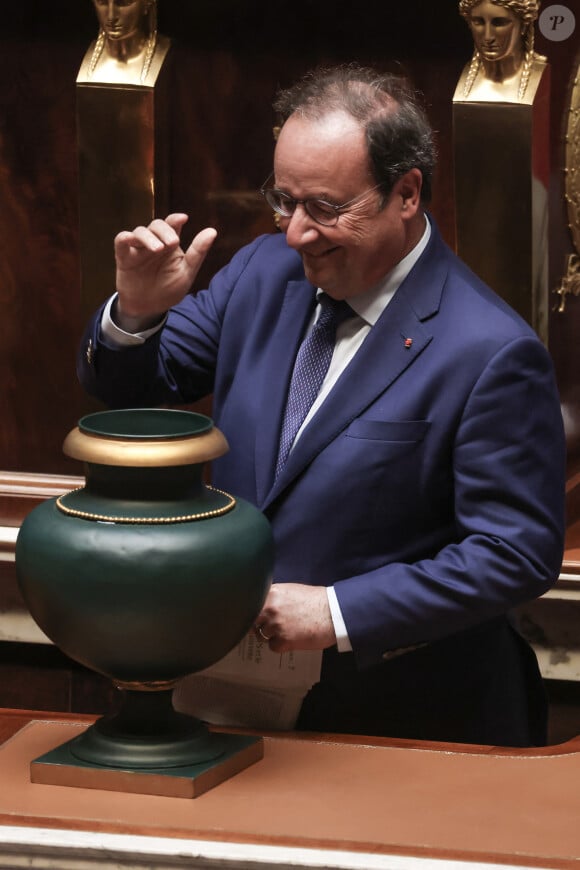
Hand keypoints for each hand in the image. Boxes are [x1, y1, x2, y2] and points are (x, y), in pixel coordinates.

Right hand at [113, 213, 216, 330]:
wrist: (150, 308)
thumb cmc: (169, 289)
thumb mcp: (187, 272)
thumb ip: (197, 252)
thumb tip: (212, 231)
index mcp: (170, 245)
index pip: (172, 225)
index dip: (176, 219)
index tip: (183, 218)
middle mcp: (154, 243)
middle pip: (156, 225)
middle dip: (164, 230)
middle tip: (173, 243)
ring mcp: (138, 249)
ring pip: (139, 232)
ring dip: (148, 237)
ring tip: (158, 249)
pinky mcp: (124, 257)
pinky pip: (121, 241)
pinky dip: (124, 238)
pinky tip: (129, 238)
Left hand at [254, 583, 336, 652]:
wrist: (333, 613)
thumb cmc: (316, 601)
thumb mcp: (291, 590)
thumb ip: (274, 597)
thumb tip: (262, 605)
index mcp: (272, 593)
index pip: (250, 605)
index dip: (253, 612)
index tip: (257, 617)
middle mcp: (270, 608)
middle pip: (253, 621)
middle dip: (260, 625)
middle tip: (273, 626)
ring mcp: (276, 625)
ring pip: (262, 635)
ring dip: (272, 635)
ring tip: (288, 631)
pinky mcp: (283, 640)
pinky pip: (273, 647)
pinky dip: (281, 645)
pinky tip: (293, 639)